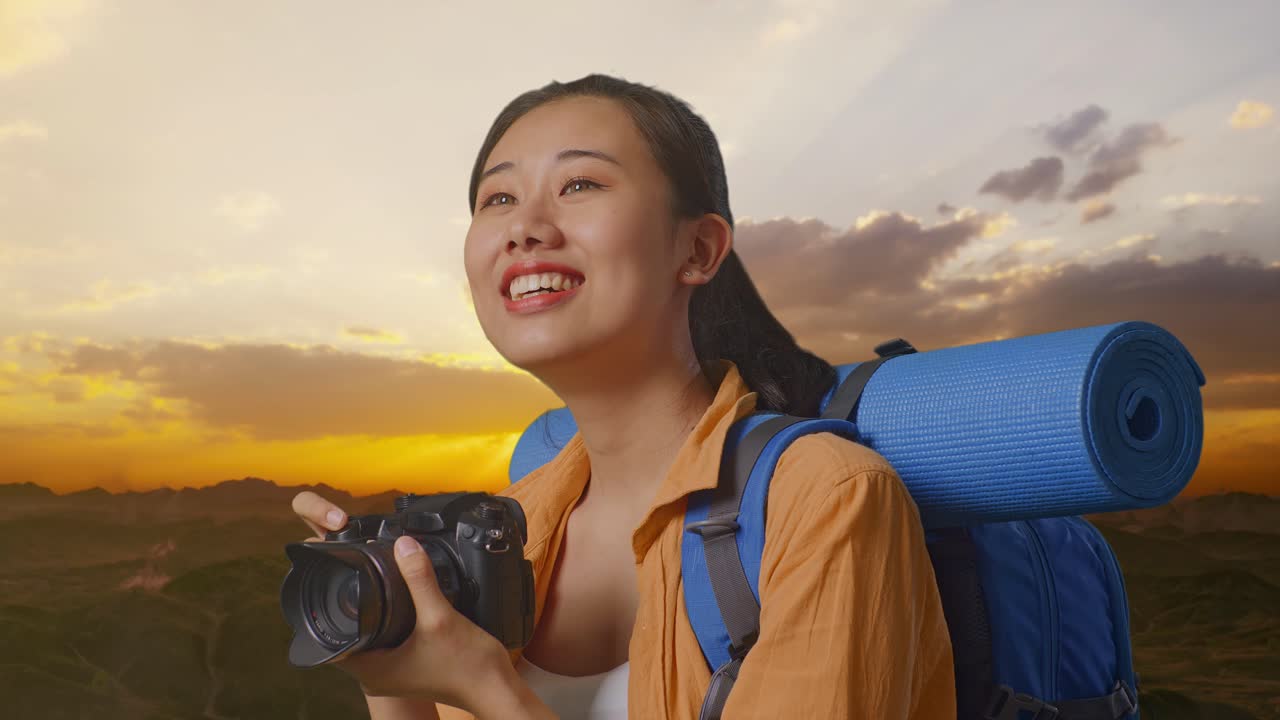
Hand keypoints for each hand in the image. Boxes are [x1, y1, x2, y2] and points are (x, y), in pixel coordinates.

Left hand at [289, 491, 511, 713]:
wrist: (494, 687)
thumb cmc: (468, 666)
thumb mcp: (440, 616)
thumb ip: (420, 579)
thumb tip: (404, 546)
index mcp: (373, 671)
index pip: (333, 641)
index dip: (334, 612)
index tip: (340, 586)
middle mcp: (377, 678)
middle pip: (349, 637)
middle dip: (355, 609)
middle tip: (361, 580)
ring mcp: (393, 676)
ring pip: (368, 640)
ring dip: (372, 617)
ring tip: (380, 590)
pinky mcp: (408, 670)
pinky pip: (386, 645)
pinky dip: (389, 627)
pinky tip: (403, 609)